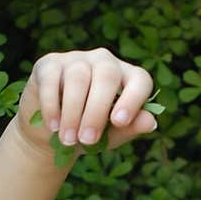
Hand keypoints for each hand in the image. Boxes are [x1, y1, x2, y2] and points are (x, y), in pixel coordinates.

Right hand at [16, 47, 156, 157]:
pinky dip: (52, 105)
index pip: (140, 80)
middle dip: (97, 111)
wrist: (52, 135)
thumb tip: (150, 122)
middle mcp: (104, 62)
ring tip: (68, 140)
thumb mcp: (112, 135)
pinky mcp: (49, 64)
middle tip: (87, 140)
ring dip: (73, 112)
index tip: (119, 122)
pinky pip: (52, 79)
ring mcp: (76, 59)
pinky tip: (53, 126)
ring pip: (78, 77)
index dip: (133, 99)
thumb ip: (130, 128)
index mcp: (127, 78)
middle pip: (107, 76)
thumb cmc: (89, 132)